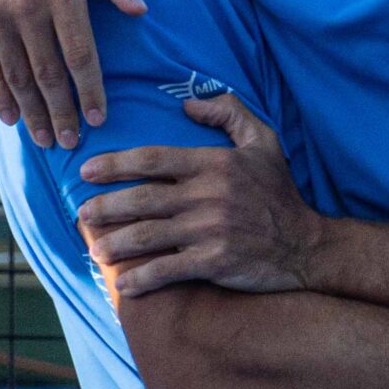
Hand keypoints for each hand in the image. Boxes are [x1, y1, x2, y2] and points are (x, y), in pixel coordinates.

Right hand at [0, 0, 146, 147]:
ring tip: (47, 140)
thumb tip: (142, 11)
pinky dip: (1, 97)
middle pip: (48, 73)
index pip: (80, 53)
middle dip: (62, 113)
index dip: (89, 90)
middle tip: (71, 143)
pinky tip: (13, 118)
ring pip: (19, 77)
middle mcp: (27, 8)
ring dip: (33, 113)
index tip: (98, 120)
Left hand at [77, 93, 322, 296]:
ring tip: (96, 251)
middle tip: (83, 215)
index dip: (114, 164)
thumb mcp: (263, 141)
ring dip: (115, 245)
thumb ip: (228, 113)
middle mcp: (208, 195)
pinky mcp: (215, 262)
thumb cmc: (278, 192)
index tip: (86, 171)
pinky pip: (168, 270)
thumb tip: (188, 104)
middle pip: (141, 200)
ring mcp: (210, 230)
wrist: (306, 245)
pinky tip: (124, 285)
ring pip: (147, 236)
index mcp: (213, 163)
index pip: (152, 159)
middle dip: (105, 208)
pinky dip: (142, 279)